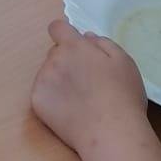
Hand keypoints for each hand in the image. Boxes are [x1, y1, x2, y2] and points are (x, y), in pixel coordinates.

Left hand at [31, 18, 146, 159]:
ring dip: (59, 80)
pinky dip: (53, 99)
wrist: (110, 132)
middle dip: (67, 61)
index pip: (57, 28)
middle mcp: (53, 60)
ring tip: (81, 100)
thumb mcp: (123, 61)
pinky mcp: (37, 101)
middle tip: (87, 81)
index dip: (65, 34)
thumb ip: (103, 43)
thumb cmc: (122, 95)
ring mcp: (42, 81)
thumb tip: (86, 37)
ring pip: (48, 73)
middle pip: (55, 53)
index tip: (74, 45)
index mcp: (74, 47)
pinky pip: (43, 93)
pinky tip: (71, 111)